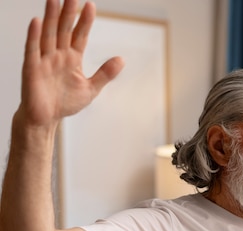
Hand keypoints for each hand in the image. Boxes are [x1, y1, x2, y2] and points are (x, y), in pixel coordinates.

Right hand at [17, 0, 123, 128]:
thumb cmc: (65, 103)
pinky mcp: (32, 69)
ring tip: (54, 0)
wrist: (45, 119)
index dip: (85, 21)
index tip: (91, 5)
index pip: (79, 35)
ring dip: (50, 17)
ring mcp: (44, 60)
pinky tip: (36, 22)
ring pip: (48, 34)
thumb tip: (122, 59)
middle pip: (63, 29)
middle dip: (68, 12)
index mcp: (72, 58)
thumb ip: (105, 73)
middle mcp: (57, 55)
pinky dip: (34, 36)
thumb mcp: (91, 88)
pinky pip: (32, 50)